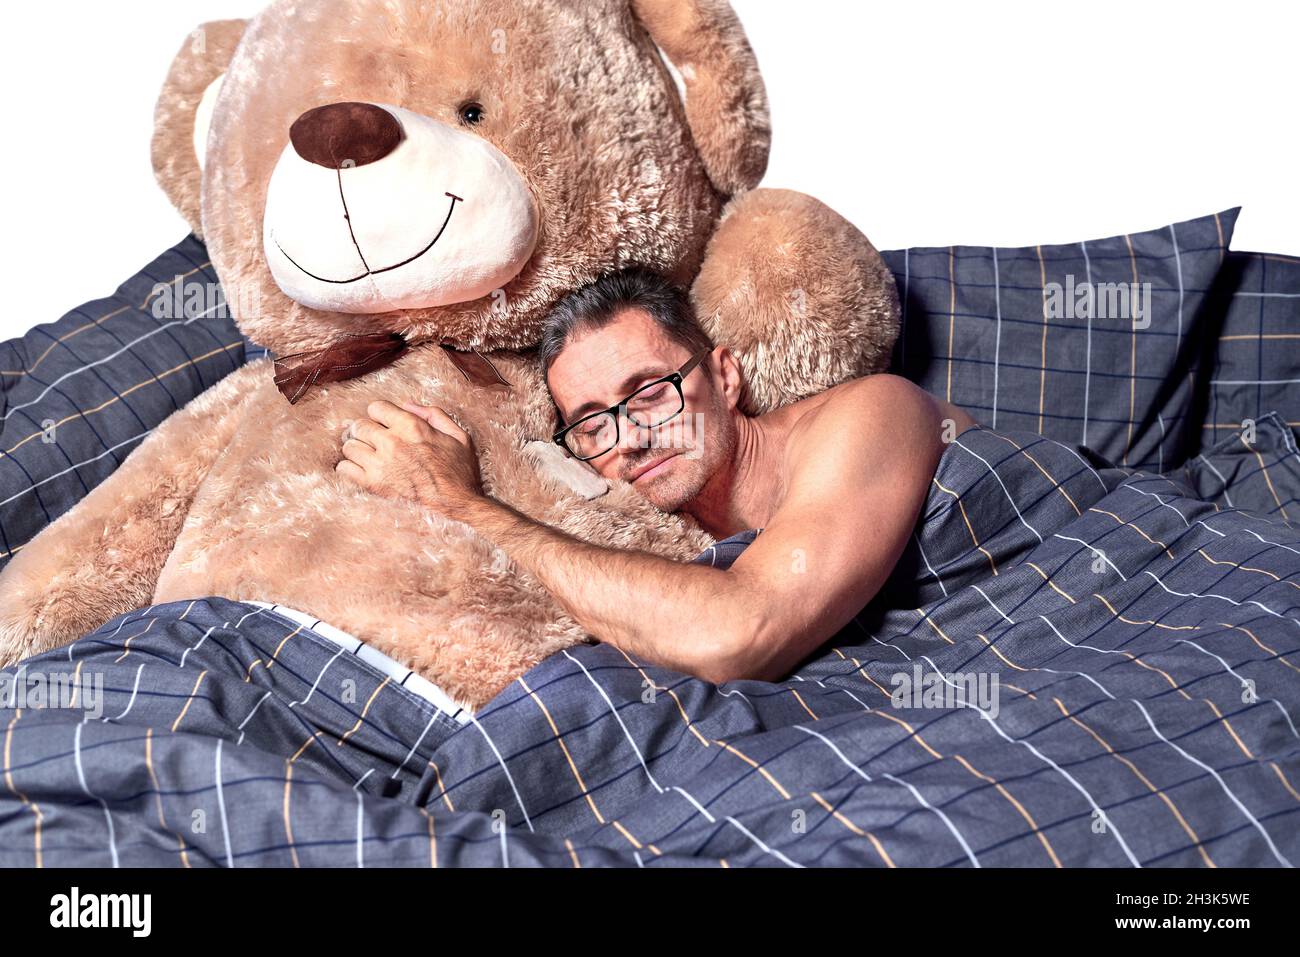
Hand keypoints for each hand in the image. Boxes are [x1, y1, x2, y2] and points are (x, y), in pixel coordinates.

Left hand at [335, 400, 482, 512]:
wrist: (457, 506)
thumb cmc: (459, 473)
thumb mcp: (459, 436)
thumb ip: (434, 414)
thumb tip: (407, 405)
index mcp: (412, 426)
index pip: (376, 408)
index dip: (380, 415)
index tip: (384, 424)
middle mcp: (392, 442)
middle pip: (359, 425)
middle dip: (365, 431)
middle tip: (372, 440)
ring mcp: (380, 464)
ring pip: (349, 446)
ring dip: (356, 449)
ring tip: (367, 456)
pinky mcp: (373, 484)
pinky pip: (344, 469)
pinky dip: (349, 468)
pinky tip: (361, 470)